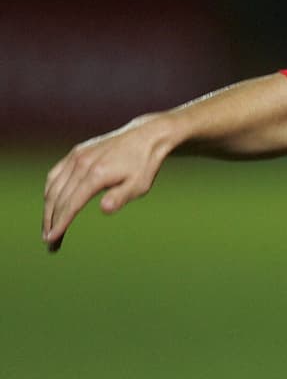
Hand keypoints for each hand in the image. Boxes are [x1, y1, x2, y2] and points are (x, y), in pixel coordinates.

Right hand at [43, 115, 172, 251]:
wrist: (147, 136)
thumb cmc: (145, 164)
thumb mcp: (140, 185)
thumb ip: (120, 197)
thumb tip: (104, 209)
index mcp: (96, 173)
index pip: (71, 204)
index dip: (60, 223)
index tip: (51, 240)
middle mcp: (82, 163)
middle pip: (58, 198)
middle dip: (51, 221)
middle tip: (50, 242)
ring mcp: (77, 156)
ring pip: (53, 187)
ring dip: (48, 208)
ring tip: (49, 227)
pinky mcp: (77, 152)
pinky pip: (56, 174)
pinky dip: (50, 191)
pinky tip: (51, 204)